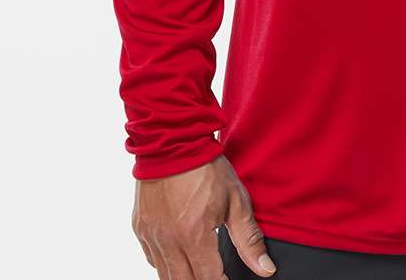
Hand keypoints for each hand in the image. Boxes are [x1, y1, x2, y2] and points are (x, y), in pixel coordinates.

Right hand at [131, 155, 275, 276]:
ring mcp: (151, 236)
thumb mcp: (235, 200)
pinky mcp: (140, 228)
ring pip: (165, 276)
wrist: (173, 140)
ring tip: (199, 271)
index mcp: (193, 235)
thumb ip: (249, 239)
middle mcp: (168, 241)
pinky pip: (152, 259)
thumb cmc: (206, 167)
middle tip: (215, 275)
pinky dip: (166, 263)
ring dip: (183, 277)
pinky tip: (179, 255)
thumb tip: (265, 269)